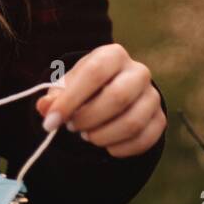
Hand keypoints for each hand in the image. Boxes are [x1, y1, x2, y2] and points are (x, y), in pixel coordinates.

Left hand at [34, 43, 165, 156]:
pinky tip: (106, 145)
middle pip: (118, 98)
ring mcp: (152, 96)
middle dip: (88, 119)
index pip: (94, 73)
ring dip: (102, 136)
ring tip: (88, 135)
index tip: (50, 122)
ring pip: (132, 123)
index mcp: (113, 55)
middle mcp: (139, 72)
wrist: (114, 92)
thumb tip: (44, 108)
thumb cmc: (87, 87)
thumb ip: (54, 97)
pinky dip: (119, 149)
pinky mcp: (159, 119)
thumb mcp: (68, 86)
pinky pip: (143, 140)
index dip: (70, 100)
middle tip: (72, 127)